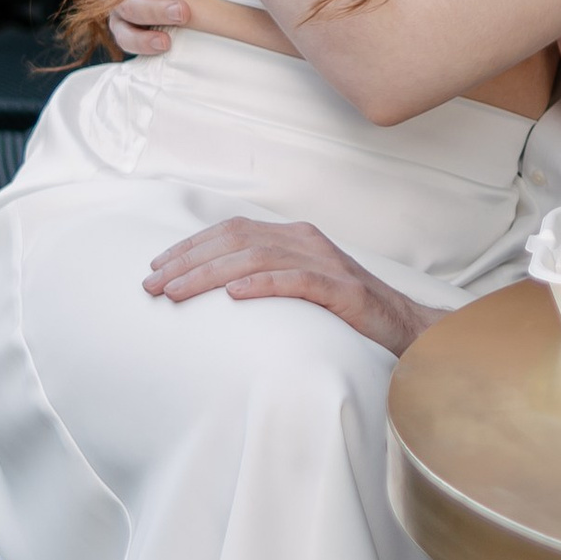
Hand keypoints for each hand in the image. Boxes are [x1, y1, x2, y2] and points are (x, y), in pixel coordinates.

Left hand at [140, 219, 431, 355]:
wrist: (408, 328)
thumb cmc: (348, 313)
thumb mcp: (301, 287)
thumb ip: (267, 277)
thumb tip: (215, 287)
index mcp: (295, 236)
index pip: (232, 231)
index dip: (191, 246)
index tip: (155, 267)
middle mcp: (307, 241)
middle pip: (236, 240)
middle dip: (188, 261)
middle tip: (151, 285)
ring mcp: (327, 264)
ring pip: (257, 258)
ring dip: (210, 274)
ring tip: (177, 292)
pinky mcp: (344, 291)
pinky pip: (297, 282)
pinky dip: (262, 285)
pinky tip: (234, 296)